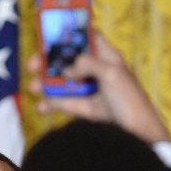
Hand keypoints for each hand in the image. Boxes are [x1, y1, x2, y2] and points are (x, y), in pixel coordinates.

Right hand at [27, 33, 170, 142]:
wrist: (138, 135)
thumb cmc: (130, 99)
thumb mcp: (111, 73)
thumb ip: (87, 64)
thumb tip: (67, 70)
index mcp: (107, 58)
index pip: (88, 39)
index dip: (70, 35)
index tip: (50, 38)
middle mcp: (97, 71)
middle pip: (69, 60)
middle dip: (49, 61)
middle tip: (32, 66)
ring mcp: (91, 91)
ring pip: (63, 82)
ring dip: (45, 84)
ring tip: (32, 88)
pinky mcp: (86, 110)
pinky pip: (64, 103)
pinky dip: (51, 104)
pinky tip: (40, 106)